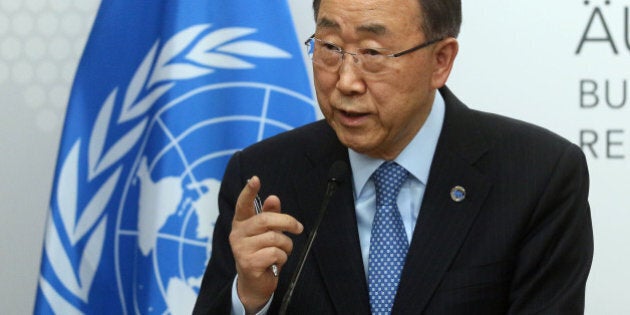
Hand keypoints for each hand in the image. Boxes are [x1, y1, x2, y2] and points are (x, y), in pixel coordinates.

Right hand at [229, 176, 303, 312]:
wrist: (254, 284)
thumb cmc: (262, 254)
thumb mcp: (267, 234)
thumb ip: (270, 215)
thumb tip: (274, 198)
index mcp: (241, 224)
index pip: (243, 205)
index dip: (249, 191)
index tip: (255, 179)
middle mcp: (237, 234)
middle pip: (266, 219)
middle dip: (287, 222)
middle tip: (298, 228)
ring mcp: (241, 249)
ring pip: (274, 238)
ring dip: (286, 245)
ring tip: (282, 252)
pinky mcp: (249, 263)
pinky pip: (275, 253)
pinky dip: (283, 258)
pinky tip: (276, 263)